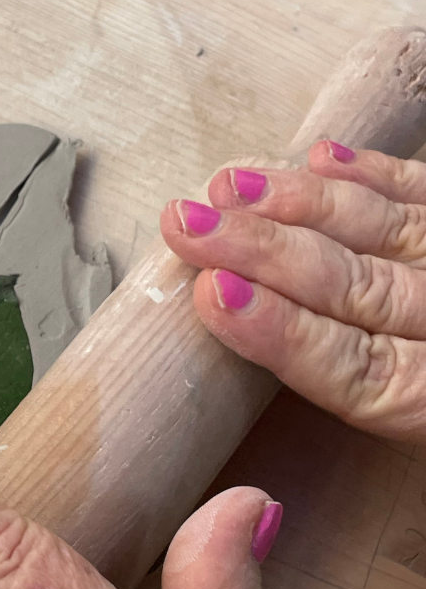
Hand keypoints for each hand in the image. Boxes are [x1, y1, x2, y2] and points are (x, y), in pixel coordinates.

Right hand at [161, 140, 425, 439]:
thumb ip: (360, 398)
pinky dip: (373, 173)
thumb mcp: (425, 431)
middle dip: (261, 252)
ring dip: (297, 202)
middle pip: (351, 287)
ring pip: (380, 230)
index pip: (350, 367)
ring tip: (228, 185)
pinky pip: (423, 193)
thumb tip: (253, 405)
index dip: (280, 333)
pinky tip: (319, 157)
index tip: (214, 296)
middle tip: (186, 225)